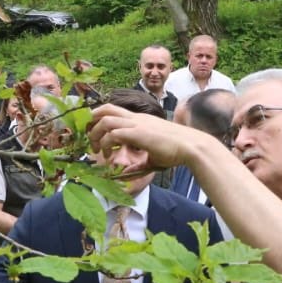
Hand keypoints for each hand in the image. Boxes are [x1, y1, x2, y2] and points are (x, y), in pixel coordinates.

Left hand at [87, 104, 201, 168]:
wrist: (191, 146)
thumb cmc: (176, 151)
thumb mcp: (152, 156)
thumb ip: (138, 163)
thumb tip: (126, 173)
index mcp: (139, 120)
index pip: (113, 110)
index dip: (98, 118)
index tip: (94, 135)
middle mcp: (136, 118)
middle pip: (105, 109)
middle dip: (91, 122)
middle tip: (90, 140)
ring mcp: (137, 124)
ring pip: (105, 120)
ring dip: (96, 135)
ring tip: (98, 150)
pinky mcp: (138, 133)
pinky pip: (114, 134)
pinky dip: (107, 145)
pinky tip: (109, 157)